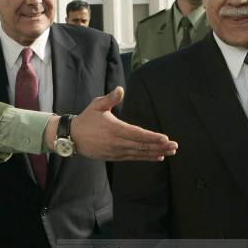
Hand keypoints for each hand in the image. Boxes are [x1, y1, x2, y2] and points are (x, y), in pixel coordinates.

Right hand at [45, 87, 177, 160]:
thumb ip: (110, 98)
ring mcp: (116, 151)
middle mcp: (116, 142)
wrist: (73, 137)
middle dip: (159, 146)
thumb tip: (120, 89)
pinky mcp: (115, 156)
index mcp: (114, 129)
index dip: (151, 137)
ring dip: (155, 153)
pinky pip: (133, 158)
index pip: (137, 134)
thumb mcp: (97, 105)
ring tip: (170, 152)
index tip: (165, 138)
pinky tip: (157, 157)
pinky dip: (146, 158)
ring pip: (139, 154)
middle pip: (141, 146)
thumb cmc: (87, 119)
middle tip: (174, 146)